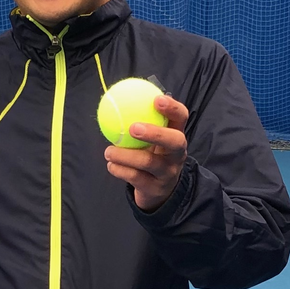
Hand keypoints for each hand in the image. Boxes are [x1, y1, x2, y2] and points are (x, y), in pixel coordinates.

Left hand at [103, 94, 188, 211]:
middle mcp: (177, 154)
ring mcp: (168, 172)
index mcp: (176, 136)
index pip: (181, 117)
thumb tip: (118, 97)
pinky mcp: (155, 188)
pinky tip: (110, 164)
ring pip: (149, 162)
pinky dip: (119, 170)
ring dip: (125, 155)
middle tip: (133, 128)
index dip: (172, 108)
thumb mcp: (153, 140)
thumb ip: (142, 121)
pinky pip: (135, 177)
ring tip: (108, 151)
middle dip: (155, 133)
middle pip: (174, 141)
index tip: (156, 99)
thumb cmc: (152, 156)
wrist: (159, 191)